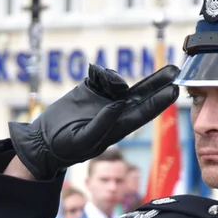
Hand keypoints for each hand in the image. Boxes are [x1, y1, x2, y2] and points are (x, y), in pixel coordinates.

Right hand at [8, 65, 179, 179]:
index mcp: (117, 127)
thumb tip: (118, 105)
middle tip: (175, 69)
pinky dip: (100, 73)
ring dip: (114, 78)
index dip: (159, 101)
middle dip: (157, 82)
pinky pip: (101, 75)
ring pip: (120, 82)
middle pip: (142, 95)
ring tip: (101, 79)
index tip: (174, 89)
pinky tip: (92, 76)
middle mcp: (114, 111)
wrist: (42, 141)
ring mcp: (103, 100)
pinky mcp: (90, 90)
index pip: (143, 112)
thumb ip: (102, 125)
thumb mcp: (83, 140)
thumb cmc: (64, 148)